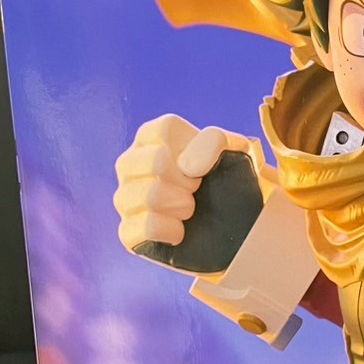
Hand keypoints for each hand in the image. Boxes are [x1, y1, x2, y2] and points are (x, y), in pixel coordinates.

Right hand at [113, 115, 247, 253]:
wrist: (238, 221)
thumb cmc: (231, 178)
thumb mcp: (234, 149)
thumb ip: (213, 141)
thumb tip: (186, 165)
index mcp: (152, 136)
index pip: (164, 132)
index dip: (195, 152)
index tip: (204, 166)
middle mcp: (131, 163)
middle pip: (155, 164)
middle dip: (188, 180)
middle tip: (197, 189)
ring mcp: (126, 198)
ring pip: (150, 197)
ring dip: (182, 206)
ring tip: (189, 209)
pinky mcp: (128, 231)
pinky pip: (144, 228)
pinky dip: (171, 231)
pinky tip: (179, 231)